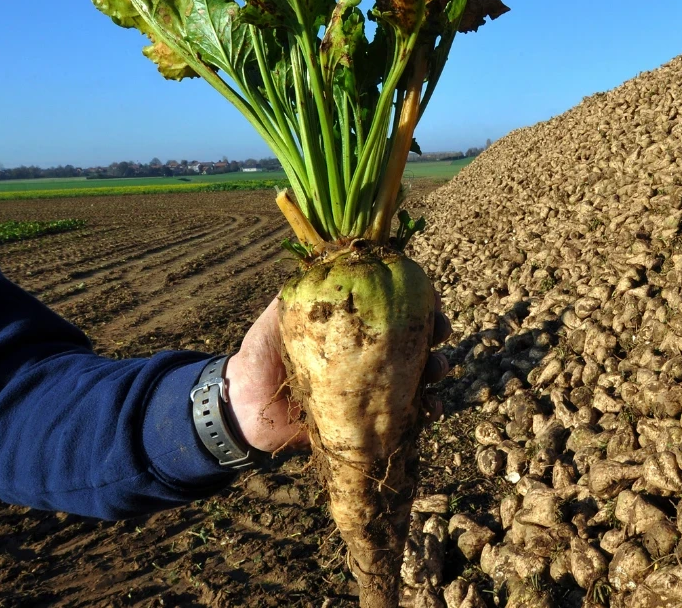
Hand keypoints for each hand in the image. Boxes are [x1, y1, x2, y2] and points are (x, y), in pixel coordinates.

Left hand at [225, 295, 453, 453]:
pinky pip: (406, 417)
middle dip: (435, 332)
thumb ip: (301, 293)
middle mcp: (366, 354)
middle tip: (441, 332)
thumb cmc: (259, 355)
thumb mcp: (278, 318)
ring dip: (436, 369)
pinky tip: (432, 410)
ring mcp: (370, 387)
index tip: (432, 297)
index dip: (419, 298)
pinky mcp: (368, 420)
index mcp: (351, 326)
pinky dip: (426, 413)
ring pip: (418, 374)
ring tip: (437, 370)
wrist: (241, 408)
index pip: (394, 306)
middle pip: (415, 337)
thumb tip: (330, 261)